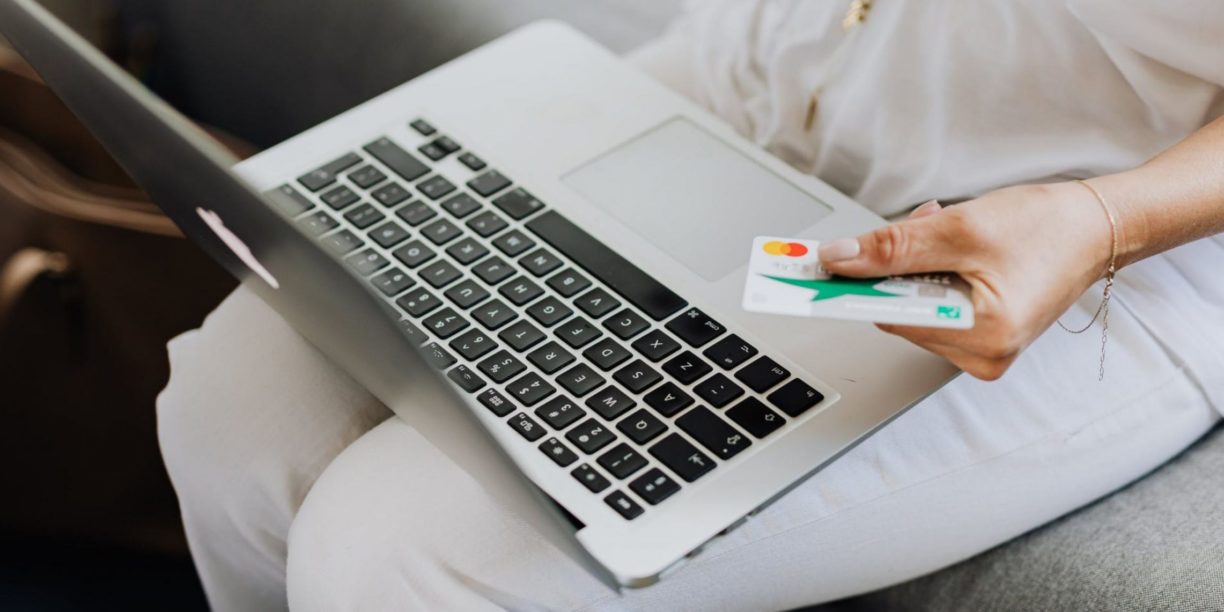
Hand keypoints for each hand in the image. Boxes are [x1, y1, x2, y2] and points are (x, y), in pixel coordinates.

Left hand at [817, 182, 1114, 379]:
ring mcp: (981, 351)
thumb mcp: (961, 228)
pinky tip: (955, 247)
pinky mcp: (980, 337)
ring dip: (914, 264)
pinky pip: (930, 305)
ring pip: (910, 306)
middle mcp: (981, 356)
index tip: (807, 275)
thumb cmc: (1046, 226)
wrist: (1096, 227)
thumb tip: (838, 259)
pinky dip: (930, 273)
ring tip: (949, 233)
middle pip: (896, 311)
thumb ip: (894, 247)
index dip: (850, 288)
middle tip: (922, 225)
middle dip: (896, 265)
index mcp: (983, 337)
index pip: (889, 316)